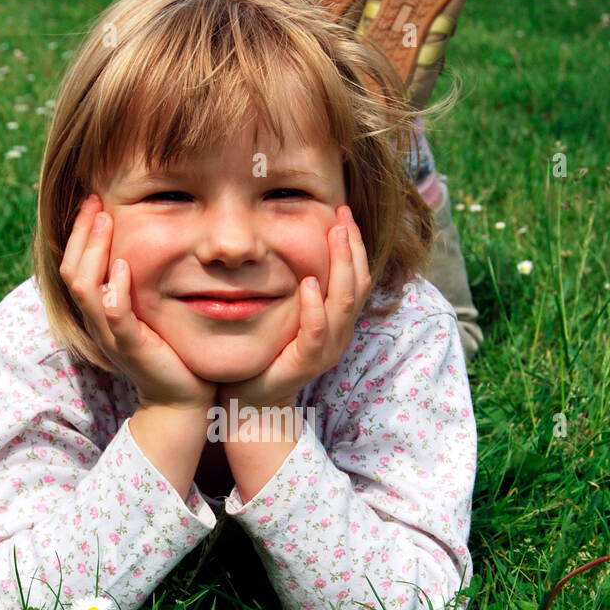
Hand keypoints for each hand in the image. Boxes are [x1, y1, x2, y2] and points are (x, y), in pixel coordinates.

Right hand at [59, 197, 216, 410]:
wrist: (181, 397)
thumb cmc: (170, 349)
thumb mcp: (150, 308)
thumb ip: (140, 283)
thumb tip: (144, 244)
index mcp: (99, 311)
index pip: (74, 266)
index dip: (79, 233)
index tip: (94, 201)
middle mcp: (98, 322)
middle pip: (72, 272)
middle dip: (81, 233)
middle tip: (95, 201)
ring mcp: (112, 335)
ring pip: (85, 289)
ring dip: (93, 251)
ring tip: (104, 221)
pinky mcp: (132, 347)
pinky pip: (114, 315)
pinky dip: (115, 289)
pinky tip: (123, 265)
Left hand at [219, 205, 372, 411]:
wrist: (252, 399)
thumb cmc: (266, 351)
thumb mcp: (286, 312)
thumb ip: (295, 286)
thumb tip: (289, 244)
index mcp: (337, 318)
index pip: (357, 274)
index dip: (353, 242)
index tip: (342, 210)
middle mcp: (339, 331)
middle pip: (358, 282)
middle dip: (352, 246)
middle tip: (342, 214)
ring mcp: (327, 348)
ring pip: (344, 302)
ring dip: (341, 265)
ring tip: (334, 235)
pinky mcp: (307, 362)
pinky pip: (317, 331)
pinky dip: (315, 306)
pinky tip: (308, 283)